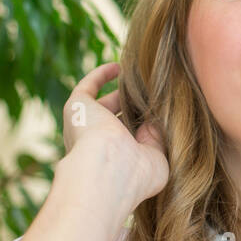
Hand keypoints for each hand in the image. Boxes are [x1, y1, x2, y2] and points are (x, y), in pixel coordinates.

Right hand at [60, 62, 168, 209]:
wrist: (108, 169)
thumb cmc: (135, 173)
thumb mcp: (157, 158)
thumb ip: (158, 138)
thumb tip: (159, 118)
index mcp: (114, 161)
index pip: (130, 142)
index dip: (144, 129)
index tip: (163, 115)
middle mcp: (96, 146)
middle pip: (117, 122)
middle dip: (134, 110)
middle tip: (155, 96)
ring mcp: (85, 127)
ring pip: (102, 105)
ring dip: (120, 92)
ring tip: (142, 80)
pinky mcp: (77, 108)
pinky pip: (87, 87)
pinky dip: (100, 76)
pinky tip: (118, 67)